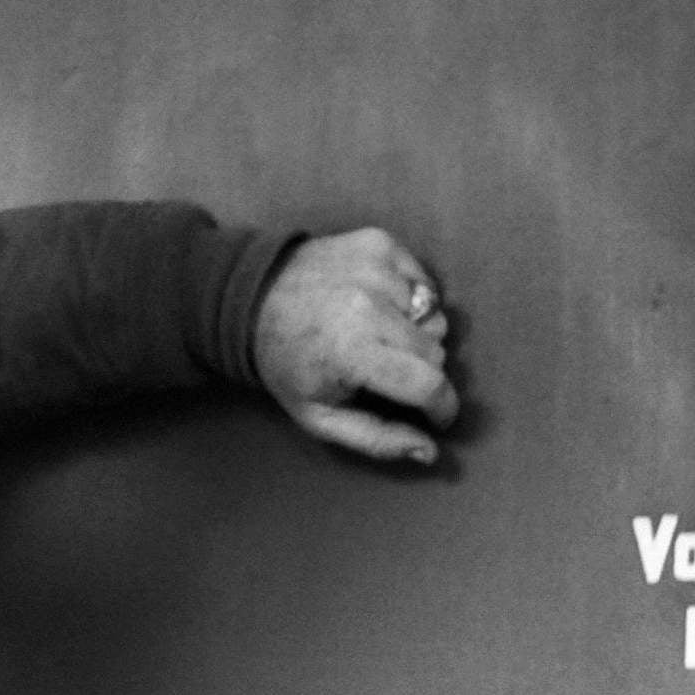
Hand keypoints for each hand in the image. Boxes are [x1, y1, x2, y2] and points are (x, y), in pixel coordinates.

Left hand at [252, 228, 457, 463]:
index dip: (443, 407)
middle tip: (386, 371)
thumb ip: (376, 439)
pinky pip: (423, 282)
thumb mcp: (319, 416)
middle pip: (436, 351)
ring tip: (378, 335)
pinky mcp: (379, 242)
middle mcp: (370, 304)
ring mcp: (376, 268)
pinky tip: (378, 305)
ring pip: (434, 316)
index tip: (438, 415)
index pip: (429, 383)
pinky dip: (412, 298)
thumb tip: (430, 452)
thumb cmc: (288, 363)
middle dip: (421, 370)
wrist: (251, 297)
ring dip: (416, 333)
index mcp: (354, 352)